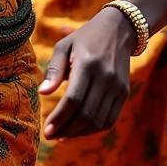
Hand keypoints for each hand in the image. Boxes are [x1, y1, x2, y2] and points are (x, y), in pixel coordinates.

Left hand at [39, 6, 135, 138]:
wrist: (118, 30)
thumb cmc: (85, 38)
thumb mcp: (64, 46)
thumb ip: (54, 69)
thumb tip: (43, 93)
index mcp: (88, 63)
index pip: (73, 99)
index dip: (59, 118)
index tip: (46, 130)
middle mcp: (105, 76)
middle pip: (86, 113)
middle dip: (66, 129)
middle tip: (51, 135)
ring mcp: (117, 86)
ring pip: (98, 121)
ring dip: (78, 133)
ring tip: (62, 135)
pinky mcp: (124, 92)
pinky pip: (110, 120)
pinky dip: (93, 130)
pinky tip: (79, 130)